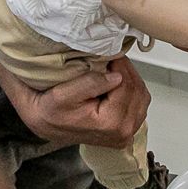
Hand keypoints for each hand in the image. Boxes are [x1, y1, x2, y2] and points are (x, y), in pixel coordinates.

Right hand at [3, 59, 150, 148]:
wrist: (45, 125)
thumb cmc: (50, 112)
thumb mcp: (63, 95)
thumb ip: (91, 84)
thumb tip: (117, 76)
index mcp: (110, 123)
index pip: (127, 86)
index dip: (121, 65)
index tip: (111, 54)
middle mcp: (123, 132)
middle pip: (138, 91)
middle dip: (127, 71)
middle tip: (113, 58)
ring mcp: (126, 134)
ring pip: (142, 97)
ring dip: (131, 80)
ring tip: (115, 69)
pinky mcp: (126, 133)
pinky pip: (139, 106)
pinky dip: (132, 92)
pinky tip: (118, 84)